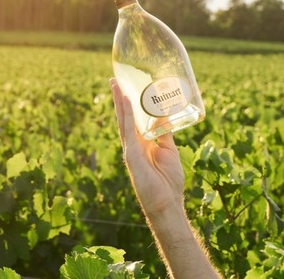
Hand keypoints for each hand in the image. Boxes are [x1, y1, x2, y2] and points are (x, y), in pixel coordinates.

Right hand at [110, 78, 184, 216]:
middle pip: (125, 117)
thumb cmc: (169, 181)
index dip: (130, 104)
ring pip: (123, 121)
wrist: (167, 203)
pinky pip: (128, 131)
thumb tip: (163, 114)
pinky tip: (124, 102)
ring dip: (119, 103)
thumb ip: (165, 133)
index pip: (134, 119)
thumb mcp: (169, 149)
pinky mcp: (131, 155)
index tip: (128, 87)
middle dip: (120, 99)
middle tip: (114, 80)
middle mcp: (134, 144)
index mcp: (142, 143)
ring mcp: (131, 149)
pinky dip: (125, 116)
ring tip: (115, 85)